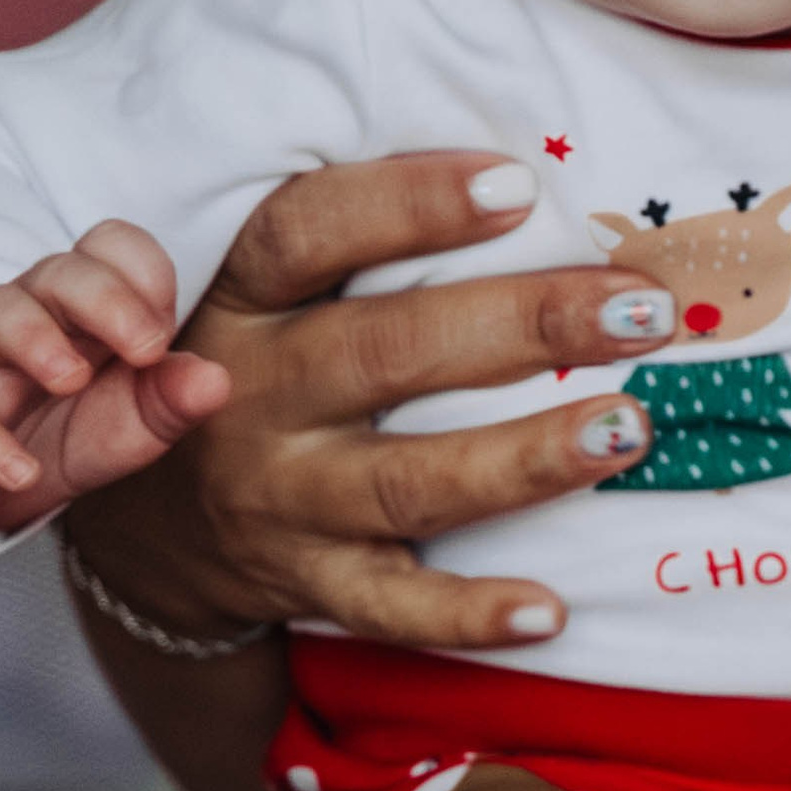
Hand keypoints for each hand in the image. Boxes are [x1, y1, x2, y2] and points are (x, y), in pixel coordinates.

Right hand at [0, 221, 229, 535]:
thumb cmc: (72, 426)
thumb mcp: (134, 421)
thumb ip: (173, 398)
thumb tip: (216, 380)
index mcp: (92, 304)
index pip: (114, 247)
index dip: (143, 274)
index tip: (162, 333)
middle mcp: (36, 313)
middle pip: (62, 271)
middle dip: (106, 299)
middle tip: (144, 349)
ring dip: (37, 341)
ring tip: (72, 380)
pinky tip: (20, 471)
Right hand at [61, 151, 676, 652]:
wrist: (148, 528)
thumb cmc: (248, 365)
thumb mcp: (254, 291)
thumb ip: (349, 237)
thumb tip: (524, 176)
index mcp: (237, 299)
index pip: (306, 232)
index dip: (407, 203)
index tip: (517, 185)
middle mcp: (248, 395)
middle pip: (387, 351)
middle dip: (524, 323)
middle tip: (641, 306)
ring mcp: (279, 498)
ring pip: (407, 479)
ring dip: (525, 458)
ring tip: (632, 428)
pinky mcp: (307, 582)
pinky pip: (390, 607)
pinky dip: (468, 614)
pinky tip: (552, 610)